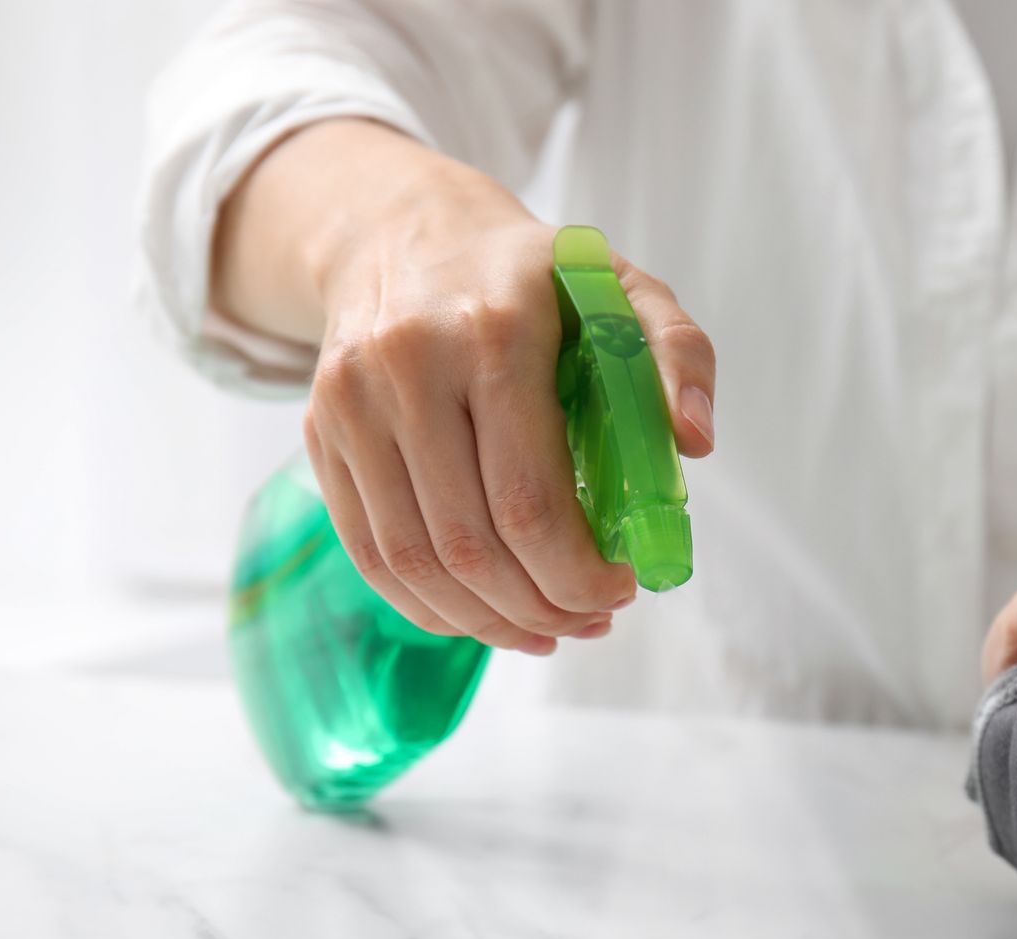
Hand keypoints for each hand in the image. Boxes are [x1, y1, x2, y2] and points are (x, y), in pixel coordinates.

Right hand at [214, 121, 715, 653]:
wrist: (401, 231)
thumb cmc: (529, 275)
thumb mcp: (621, 286)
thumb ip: (678, 352)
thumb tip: (695, 442)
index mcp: (494, 331)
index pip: (528, 497)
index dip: (576, 570)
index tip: (622, 588)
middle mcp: (409, 366)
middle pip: (470, 541)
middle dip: (540, 604)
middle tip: (591, 619)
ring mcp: (352, 404)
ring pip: (415, 560)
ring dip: (487, 620)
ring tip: (546, 629)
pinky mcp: (320, 435)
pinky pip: (370, 553)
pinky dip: (430, 605)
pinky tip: (483, 616)